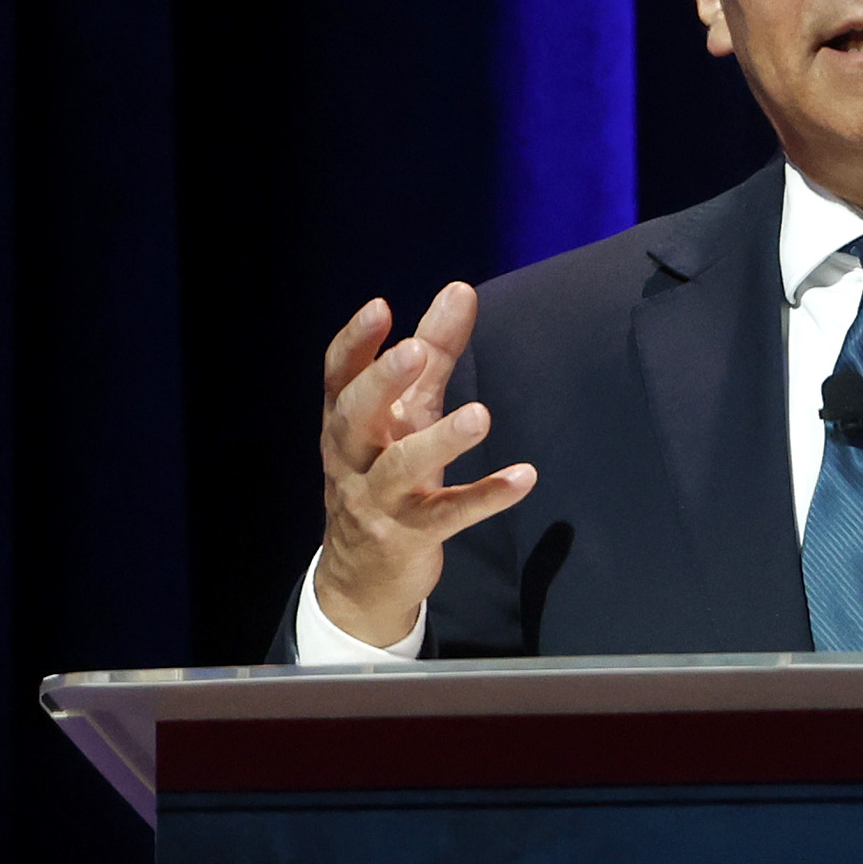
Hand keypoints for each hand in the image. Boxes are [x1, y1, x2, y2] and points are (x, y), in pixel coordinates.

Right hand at [314, 281, 533, 646]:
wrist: (362, 573)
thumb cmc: (386, 473)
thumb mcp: (405, 413)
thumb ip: (434, 354)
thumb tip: (460, 290)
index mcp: (344, 422)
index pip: (338, 376)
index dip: (355, 343)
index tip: (380, 308)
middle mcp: (352, 458)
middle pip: (354, 416)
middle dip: (382, 383)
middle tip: (415, 351)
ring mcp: (378, 499)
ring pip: (401, 467)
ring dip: (440, 440)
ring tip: (481, 415)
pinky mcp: (412, 534)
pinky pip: (450, 514)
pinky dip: (486, 496)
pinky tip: (524, 477)